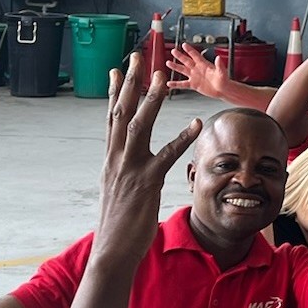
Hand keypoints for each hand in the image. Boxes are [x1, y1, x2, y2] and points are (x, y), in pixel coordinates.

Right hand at [96, 56, 202, 262]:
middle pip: (121, 112)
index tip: (116, 69)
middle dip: (129, 83)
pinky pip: (167, 156)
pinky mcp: (147, 183)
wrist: (112, 250)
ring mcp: (130, 169)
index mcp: (110, 159)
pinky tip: (196, 123)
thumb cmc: (118, 225)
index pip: (111, 118)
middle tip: (137, 57)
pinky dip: (182, 138)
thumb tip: (125, 168)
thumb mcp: (118, 192)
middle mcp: (116, 158)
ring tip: (162, 78)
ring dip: (152, 100)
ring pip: (139, 126)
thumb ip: (123, 175)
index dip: (114, 93)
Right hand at [165, 44, 230, 98]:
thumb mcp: (222, 72)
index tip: (184, 45)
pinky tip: (169, 84)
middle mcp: (197, 69)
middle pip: (186, 60)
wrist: (222, 89)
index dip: (189, 50)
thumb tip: (219, 57)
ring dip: (175, 67)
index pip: (195, 55)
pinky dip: (176, 84)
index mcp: (204, 64)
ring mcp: (194, 76)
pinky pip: (183, 84)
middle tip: (173, 51)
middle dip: (180, 56)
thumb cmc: (224, 80)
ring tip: (168, 63)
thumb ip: (219, 65)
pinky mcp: (193, 84)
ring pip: (183, 70)